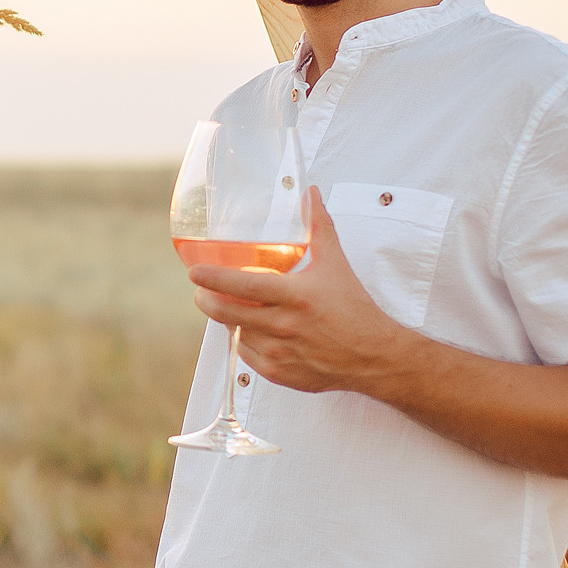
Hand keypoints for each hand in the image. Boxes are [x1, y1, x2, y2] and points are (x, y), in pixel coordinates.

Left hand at [186, 187, 414, 395]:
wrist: (373, 357)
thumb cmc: (355, 309)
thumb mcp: (335, 264)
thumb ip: (319, 226)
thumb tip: (310, 194)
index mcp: (295, 296)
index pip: (243, 286)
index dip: (214, 278)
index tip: (194, 273)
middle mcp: (283, 326)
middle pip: (226, 313)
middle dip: (206, 300)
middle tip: (202, 291)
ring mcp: (279, 353)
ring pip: (235, 332)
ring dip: (229, 319)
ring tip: (234, 307)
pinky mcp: (278, 373)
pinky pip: (245, 355)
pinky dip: (243, 341)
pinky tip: (253, 330)